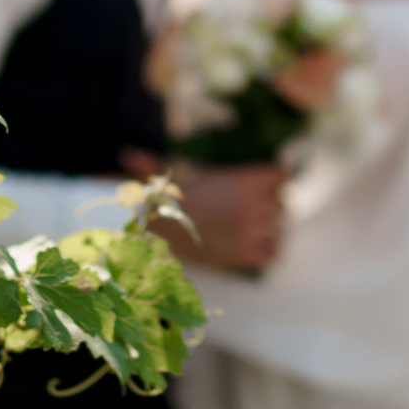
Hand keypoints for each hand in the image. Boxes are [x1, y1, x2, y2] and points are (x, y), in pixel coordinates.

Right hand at [156, 161, 287, 271]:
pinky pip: (274, 254)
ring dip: (269, 232)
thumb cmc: (169, 202)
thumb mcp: (174, 177)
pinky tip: (252, 249)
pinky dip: (267, 253)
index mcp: (244, 180)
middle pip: (283, 204)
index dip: (274, 181)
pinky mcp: (248, 254)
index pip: (282, 176)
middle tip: (252, 213)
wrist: (162, 235)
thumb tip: (126, 154)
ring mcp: (253, 230)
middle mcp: (254, 203)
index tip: (264, 186)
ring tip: (250, 232)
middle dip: (271, 208)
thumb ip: (160, 164)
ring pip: (280, 230)